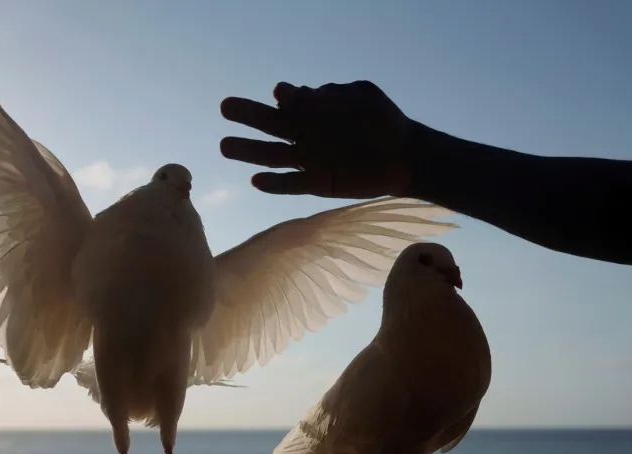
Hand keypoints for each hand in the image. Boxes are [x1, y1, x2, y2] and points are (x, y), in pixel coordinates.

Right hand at [219, 80, 414, 198]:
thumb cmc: (384, 121)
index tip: (281, 94)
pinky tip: (256, 181)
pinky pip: (292, 185)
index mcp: (315, 111)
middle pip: (270, 126)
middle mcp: (306, 135)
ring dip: (249, 152)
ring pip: (273, 156)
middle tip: (225, 106)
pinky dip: (275, 185)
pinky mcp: (319, 184)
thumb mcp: (360, 97)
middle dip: (247, 116)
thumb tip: (285, 91)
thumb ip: (327, 95)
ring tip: (224, 145)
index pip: (288, 102)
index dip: (283, 97)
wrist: (407, 156)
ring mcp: (310, 161)